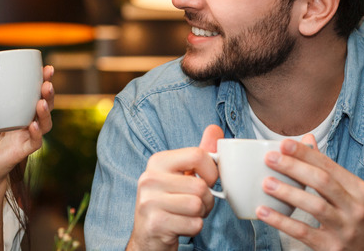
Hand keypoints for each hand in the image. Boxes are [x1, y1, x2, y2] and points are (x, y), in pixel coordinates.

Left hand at [0, 64, 54, 185]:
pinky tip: (33, 124)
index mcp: (20, 107)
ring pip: (45, 121)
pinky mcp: (24, 149)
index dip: (43, 79)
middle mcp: (28, 119)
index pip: (35, 90)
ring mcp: (28, 134)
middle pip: (46, 103)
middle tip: (47, 81)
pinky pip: (35, 141)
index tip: (45, 67)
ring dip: (46, 110)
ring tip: (42, 101)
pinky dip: (36, 133)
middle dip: (49, 91)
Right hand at [127, 125, 223, 250]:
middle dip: (206, 200)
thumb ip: (199, 153)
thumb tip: (215, 128)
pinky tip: (180, 226)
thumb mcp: (182, 175)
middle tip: (194, 204)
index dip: (211, 171)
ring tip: (186, 214)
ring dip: (200, 215)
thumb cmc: (170, 202)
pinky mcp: (155, 223)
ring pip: (197, 205)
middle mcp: (149, 178)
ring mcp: (149, 201)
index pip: (198, 155)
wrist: (149, 236)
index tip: (207, 181)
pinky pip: (193, 224)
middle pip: (200, 185)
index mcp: (158, 161)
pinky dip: (194, 228)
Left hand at [257, 134, 363, 250]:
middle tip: (271, 159)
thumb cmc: (358, 218)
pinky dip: (281, 221)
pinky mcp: (332, 247)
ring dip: (288, 192)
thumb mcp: (352, 193)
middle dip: (294, 167)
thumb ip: (328, 168)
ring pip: (315, 206)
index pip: (329, 166)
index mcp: (359, 190)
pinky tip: (264, 212)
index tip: (284, 144)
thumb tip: (307, 140)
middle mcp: (355, 208)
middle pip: (322, 182)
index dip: (305, 154)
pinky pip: (303, 232)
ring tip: (266, 183)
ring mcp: (345, 229)